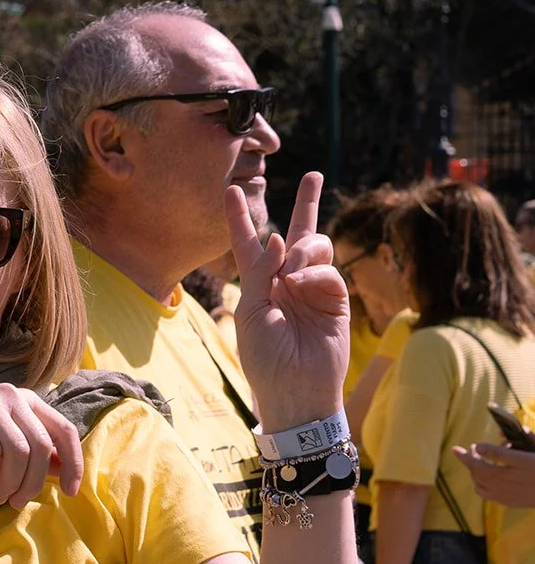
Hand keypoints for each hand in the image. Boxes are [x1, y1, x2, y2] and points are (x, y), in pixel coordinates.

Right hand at [0, 383, 84, 506]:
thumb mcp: (4, 449)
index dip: (73, 462)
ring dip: (11, 482)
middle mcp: (13, 396)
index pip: (64, 430)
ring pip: (19, 451)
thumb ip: (33, 455)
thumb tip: (65, 472)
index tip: (72, 491)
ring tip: (1, 496)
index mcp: (28, 401)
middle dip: (34, 482)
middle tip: (18, 502)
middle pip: (42, 446)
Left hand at [226, 172, 349, 429]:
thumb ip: (260, 272)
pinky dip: (313, 271)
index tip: (229, 189)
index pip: (247, 244)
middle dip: (306, 204)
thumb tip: (277, 236)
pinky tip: (301, 282)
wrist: (295, 388)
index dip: (239, 218)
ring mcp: (312, 288)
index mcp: (257, 284)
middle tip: (313, 175)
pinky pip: (327, 269)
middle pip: (294, 234)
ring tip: (291, 270)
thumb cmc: (264, 357)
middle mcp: (285, 280)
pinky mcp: (334, 298)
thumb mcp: (251, 311)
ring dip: (301, 248)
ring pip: (313, 245)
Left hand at [454, 442, 534, 506]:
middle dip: (474, 461)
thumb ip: (499, 453)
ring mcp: (504, 498)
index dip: (463, 456)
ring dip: (479, 474)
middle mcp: (498, 489)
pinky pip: (490, 495)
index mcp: (499, 476)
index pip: (474, 465)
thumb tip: (478, 447)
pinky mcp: (511, 503)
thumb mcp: (523, 457)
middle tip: (477, 450)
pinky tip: (496, 477)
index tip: (454, 449)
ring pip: (481, 487)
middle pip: (476, 475)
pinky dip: (487, 485)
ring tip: (485, 462)